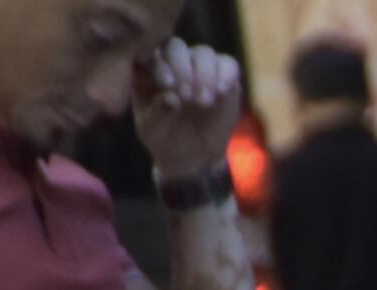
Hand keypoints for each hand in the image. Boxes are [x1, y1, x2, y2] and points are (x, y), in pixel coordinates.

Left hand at [133, 37, 243, 177]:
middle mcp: (173, 62)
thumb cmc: (163, 138)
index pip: (150, 53)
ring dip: (205, 75)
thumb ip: (156, 113)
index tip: (168, 86)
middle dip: (183, 69)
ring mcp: (199, 67)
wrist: (192, 155)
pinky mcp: (224, 76)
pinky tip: (222, 92)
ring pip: (204, 53)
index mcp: (147, 70)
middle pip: (177, 47)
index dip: (160, 65)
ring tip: (204, 102)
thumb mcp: (152, 130)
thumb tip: (172, 98)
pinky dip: (227, 75)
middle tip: (187, 96)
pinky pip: (228, 64)